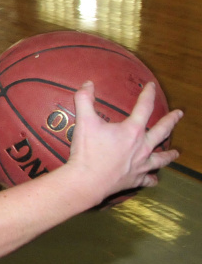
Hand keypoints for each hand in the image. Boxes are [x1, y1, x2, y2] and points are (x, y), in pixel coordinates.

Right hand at [66, 81, 181, 199]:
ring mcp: (141, 164)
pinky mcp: (135, 179)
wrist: (87, 180)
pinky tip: (155, 179)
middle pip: (162, 132)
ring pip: (161, 159)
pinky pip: (148, 179)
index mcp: (132, 131)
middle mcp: (142, 147)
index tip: (151, 86)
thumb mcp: (84, 121)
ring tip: (176, 153)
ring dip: (169, 155)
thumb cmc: (87, 151)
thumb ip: (85, 99)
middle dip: (171, 121)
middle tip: (179, 114)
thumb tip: (88, 83)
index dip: (148, 94)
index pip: (144, 107)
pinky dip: (152, 178)